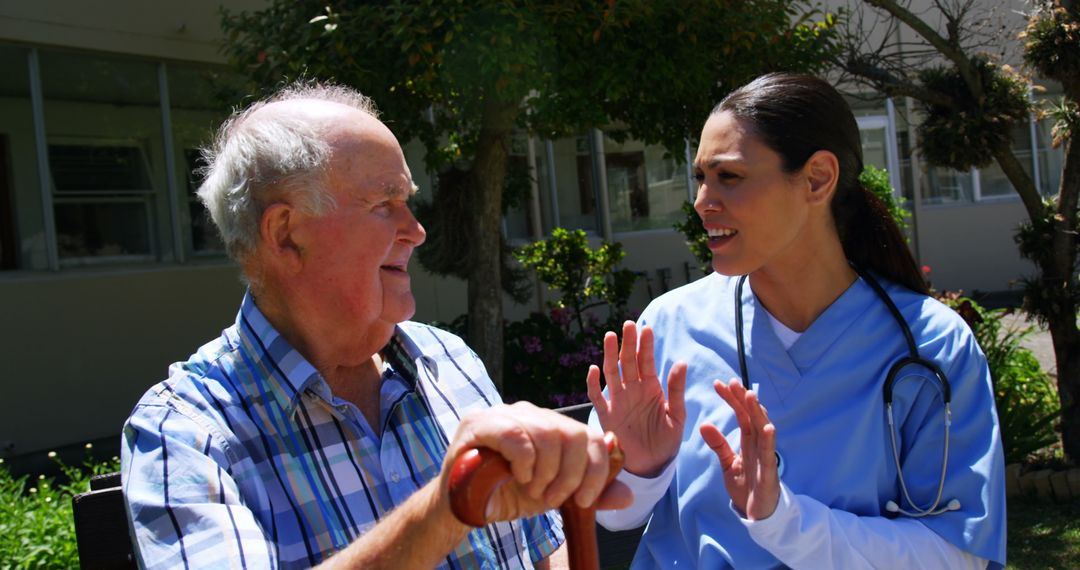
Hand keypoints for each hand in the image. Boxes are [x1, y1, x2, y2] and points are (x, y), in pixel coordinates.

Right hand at [441, 401, 630, 522]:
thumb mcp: (555, 497)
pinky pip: (516, 434)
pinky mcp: (478, 423)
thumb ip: (589, 494)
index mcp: (552, 427)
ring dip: (546, 473)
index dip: (597, 469)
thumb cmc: (508, 496)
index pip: (590, 435)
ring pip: (548, 432)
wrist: (463, 507)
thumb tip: (629, 494)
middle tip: (551, 499)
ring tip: (532, 490)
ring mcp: (504, 413)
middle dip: (570, 475)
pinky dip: (524, 462)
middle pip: (574, 433)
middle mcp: (531, 414)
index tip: (584, 500)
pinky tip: (517, 477)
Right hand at [586, 321, 686, 476]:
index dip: (646, 346)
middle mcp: (633, 390)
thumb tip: (681, 362)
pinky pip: (597, 397)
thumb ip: (676, 390)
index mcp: (651, 388)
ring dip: (609, 355)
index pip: (647, 362)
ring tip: (610, 336)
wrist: (651, 466)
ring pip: (612, 373)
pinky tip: (594, 370)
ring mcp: (618, 401)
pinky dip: (594, 384)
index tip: (647, 329)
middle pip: (628, 362)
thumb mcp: (677, 416)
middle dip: (628, 343)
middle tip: (628, 325)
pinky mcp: (606, 416)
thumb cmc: (666, 441)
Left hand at [699, 379, 779, 519]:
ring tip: (750, 395)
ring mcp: (766, 455)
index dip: (731, 399)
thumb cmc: (746, 485)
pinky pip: (769, 454)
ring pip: (763, 429)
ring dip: (757, 412)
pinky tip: (767, 427)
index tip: (718, 384)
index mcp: (749, 440)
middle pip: (751, 416)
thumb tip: (704, 424)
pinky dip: (769, 440)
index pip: (741, 414)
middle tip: (732, 382)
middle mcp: (760, 444)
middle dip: (743, 399)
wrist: (758, 513)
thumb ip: (718, 444)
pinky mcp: (769, 471)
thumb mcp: (728, 463)